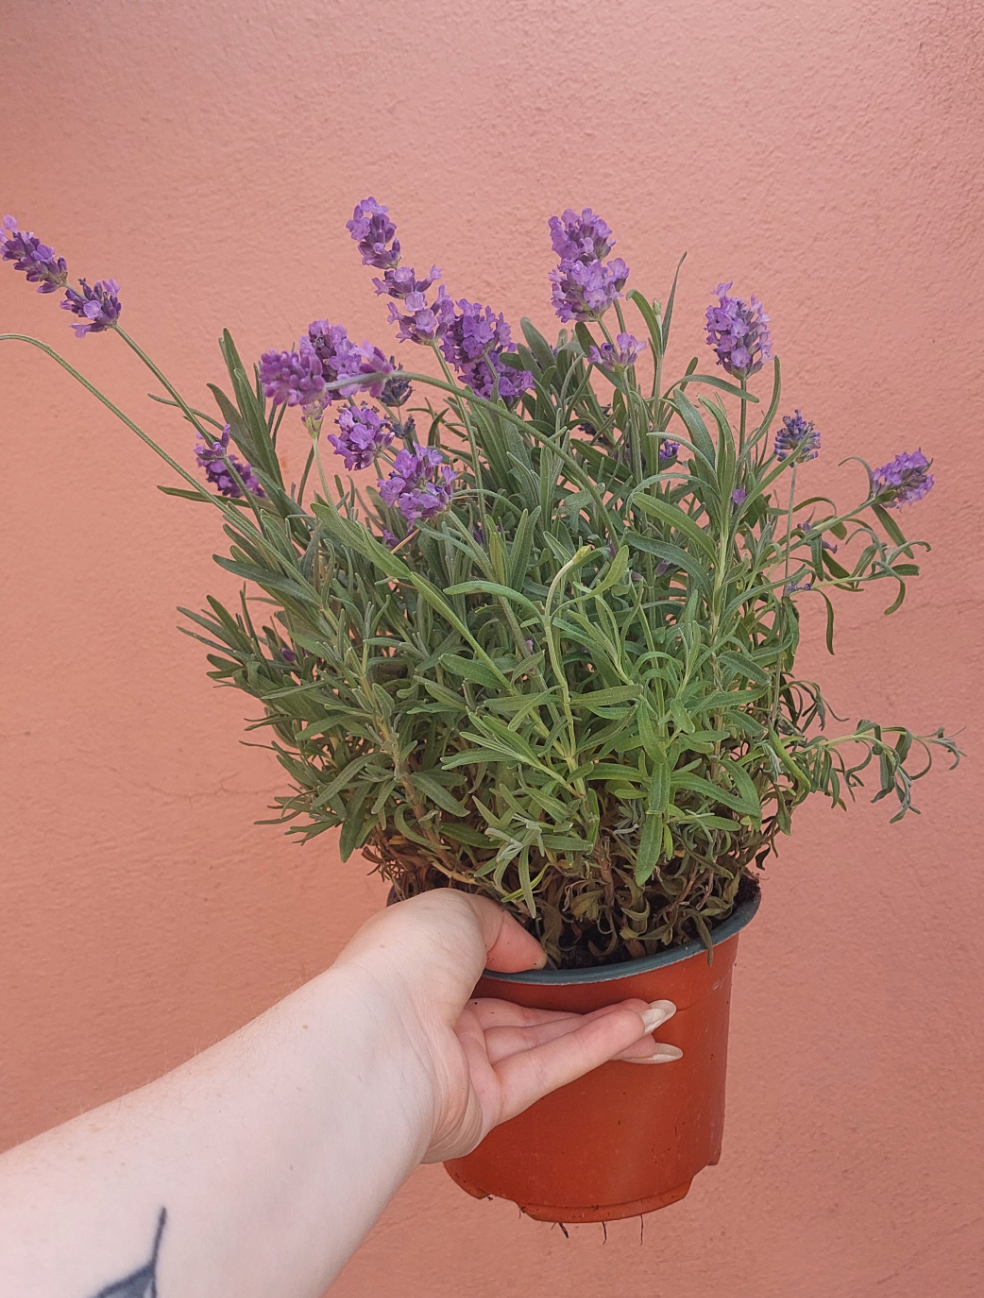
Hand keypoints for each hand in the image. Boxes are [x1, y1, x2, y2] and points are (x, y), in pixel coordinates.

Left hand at [332, 890, 681, 1162]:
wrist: (376, 1043)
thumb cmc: (402, 963)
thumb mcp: (454, 909)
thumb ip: (499, 925)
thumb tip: (533, 956)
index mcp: (425, 969)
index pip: (488, 965)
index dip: (536, 962)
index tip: (581, 956)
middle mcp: (444, 1018)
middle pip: (528, 1011)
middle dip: (587, 1004)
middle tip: (645, 994)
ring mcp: (465, 1066)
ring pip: (547, 1041)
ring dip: (606, 1028)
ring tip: (662, 1014)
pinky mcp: (486, 1107)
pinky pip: (549, 1069)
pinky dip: (595, 1049)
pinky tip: (638, 1030)